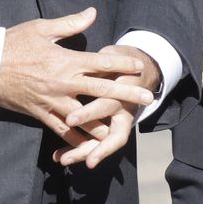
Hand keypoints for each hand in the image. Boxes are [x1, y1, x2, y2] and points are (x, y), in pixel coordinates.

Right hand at [0, 9, 150, 149]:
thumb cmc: (12, 44)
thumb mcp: (41, 28)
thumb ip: (70, 24)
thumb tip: (93, 12)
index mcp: (66, 60)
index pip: (101, 62)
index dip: (122, 64)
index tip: (139, 67)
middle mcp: (63, 83)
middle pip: (102, 90)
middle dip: (126, 95)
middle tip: (147, 99)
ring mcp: (53, 101)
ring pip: (85, 118)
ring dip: (105, 124)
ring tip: (124, 129)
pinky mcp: (41, 114)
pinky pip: (63, 131)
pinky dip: (77, 139)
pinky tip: (90, 146)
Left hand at [57, 45, 162, 168]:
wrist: (143, 69)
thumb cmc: (121, 61)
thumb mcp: (114, 55)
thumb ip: (105, 59)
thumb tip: (91, 43)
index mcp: (124, 89)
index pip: (107, 104)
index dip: (90, 114)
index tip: (69, 121)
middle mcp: (124, 109)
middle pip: (112, 134)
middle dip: (89, 146)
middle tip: (67, 156)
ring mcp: (120, 120)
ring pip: (105, 143)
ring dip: (84, 152)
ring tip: (63, 160)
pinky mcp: (111, 127)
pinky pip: (97, 143)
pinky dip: (79, 150)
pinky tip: (59, 156)